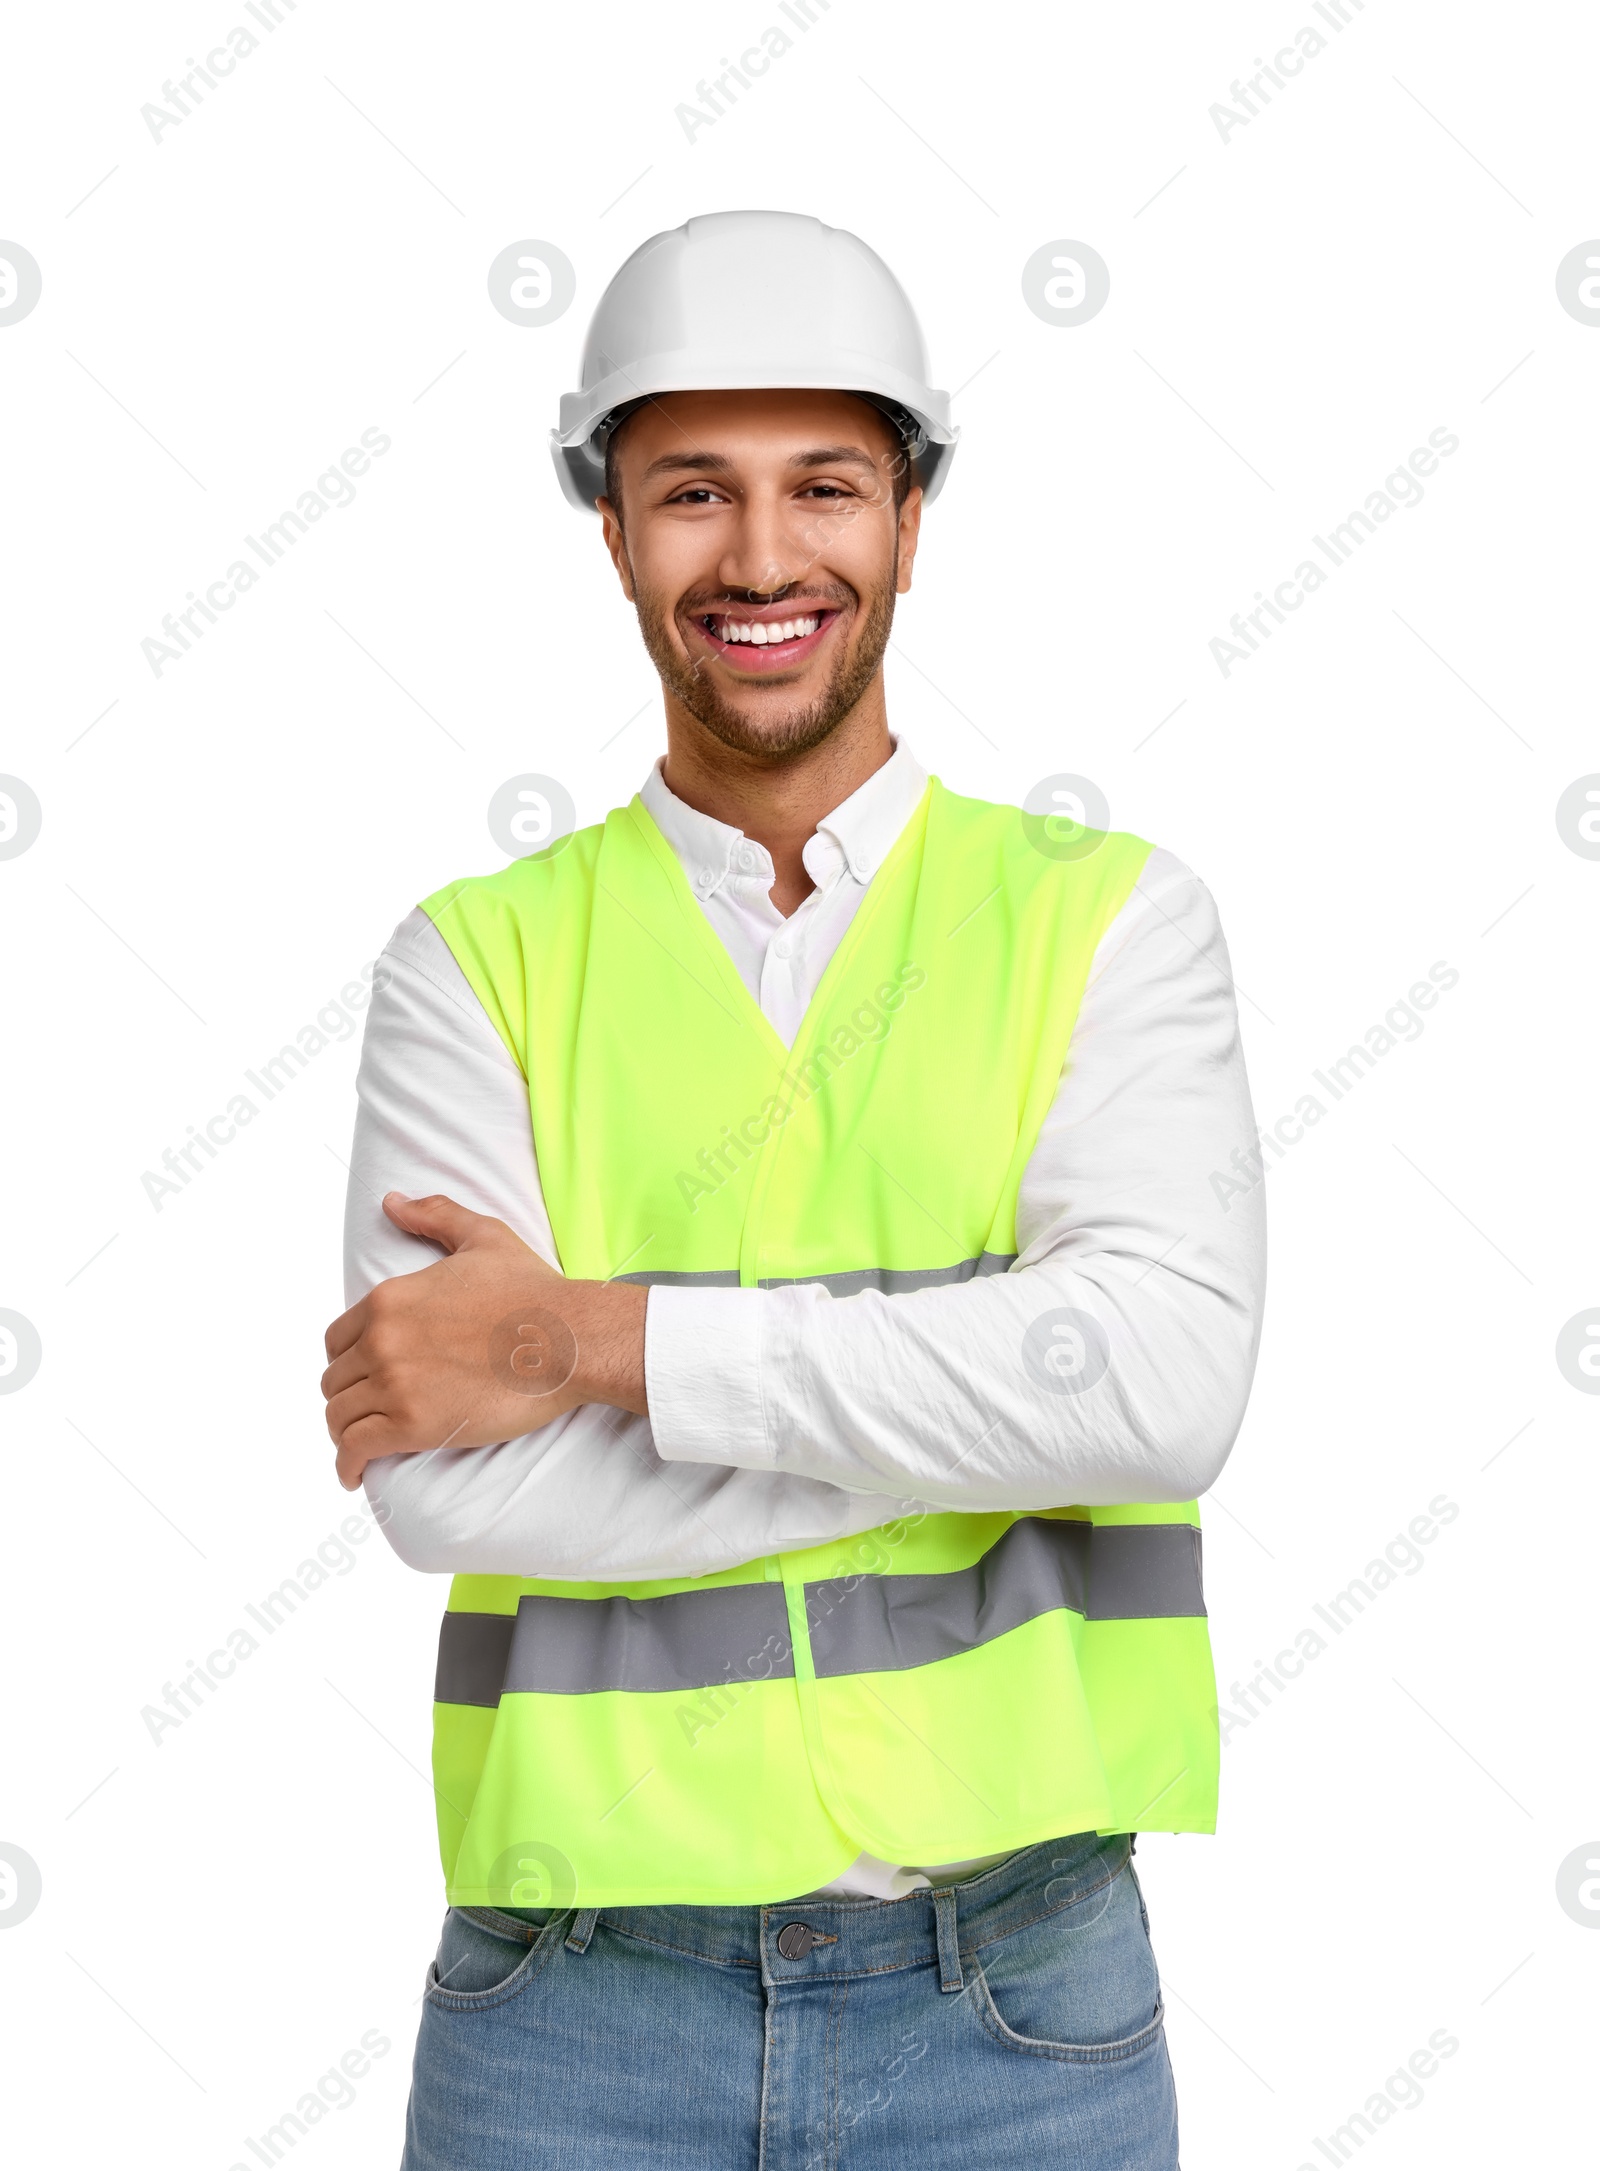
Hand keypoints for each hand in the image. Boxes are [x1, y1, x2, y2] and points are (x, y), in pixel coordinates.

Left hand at [321, 1192, 647, 1491]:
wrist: (569, 1339)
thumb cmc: (534, 1290)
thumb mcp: (482, 1237)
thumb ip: (433, 1215)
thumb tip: (392, 1202)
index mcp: (388, 1299)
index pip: (337, 1340)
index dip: (348, 1360)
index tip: (364, 1376)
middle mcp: (381, 1340)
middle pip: (335, 1380)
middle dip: (349, 1396)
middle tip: (368, 1413)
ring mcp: (394, 1383)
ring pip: (339, 1416)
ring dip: (345, 1432)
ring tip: (360, 1444)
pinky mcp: (412, 1425)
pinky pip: (355, 1449)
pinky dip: (347, 1465)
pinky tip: (351, 1474)